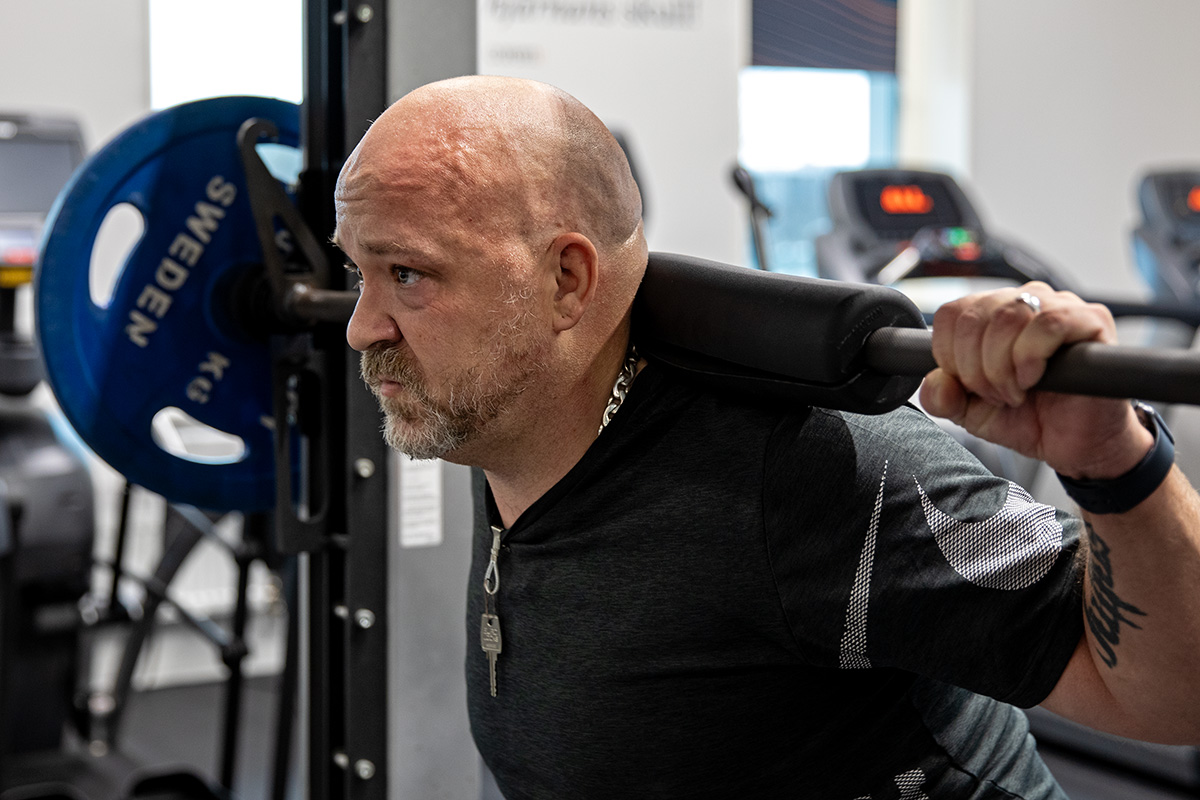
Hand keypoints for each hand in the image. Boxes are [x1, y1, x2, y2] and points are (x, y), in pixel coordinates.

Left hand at [918, 282, 1152, 479]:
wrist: (1078, 444)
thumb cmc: (1030, 420)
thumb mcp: (972, 413)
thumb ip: (944, 399)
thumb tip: (935, 382)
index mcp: (993, 314)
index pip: (952, 313)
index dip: (949, 355)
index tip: (969, 387)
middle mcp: (1025, 302)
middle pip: (975, 316)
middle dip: (975, 368)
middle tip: (996, 396)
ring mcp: (1060, 306)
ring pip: (1009, 315)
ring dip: (1001, 365)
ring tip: (1016, 392)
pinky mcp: (1092, 321)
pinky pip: (1048, 323)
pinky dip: (1030, 356)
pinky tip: (1034, 380)